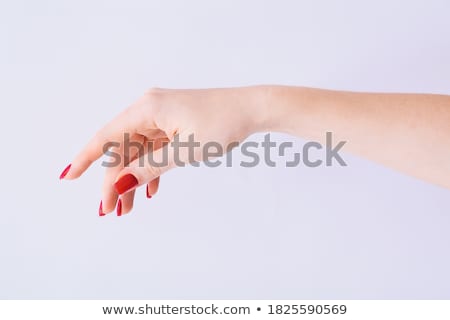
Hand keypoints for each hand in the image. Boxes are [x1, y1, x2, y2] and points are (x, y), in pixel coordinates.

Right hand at [60, 86, 267, 215]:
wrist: (253, 109)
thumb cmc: (222, 123)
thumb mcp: (183, 150)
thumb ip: (148, 168)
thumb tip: (118, 183)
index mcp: (147, 108)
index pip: (107, 136)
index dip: (86, 158)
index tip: (68, 177)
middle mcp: (150, 109)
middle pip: (123, 149)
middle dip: (115, 180)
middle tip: (112, 211)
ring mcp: (163, 117)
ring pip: (138, 152)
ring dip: (134, 179)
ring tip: (130, 207)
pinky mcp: (175, 125)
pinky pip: (155, 149)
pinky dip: (151, 169)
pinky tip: (151, 189)